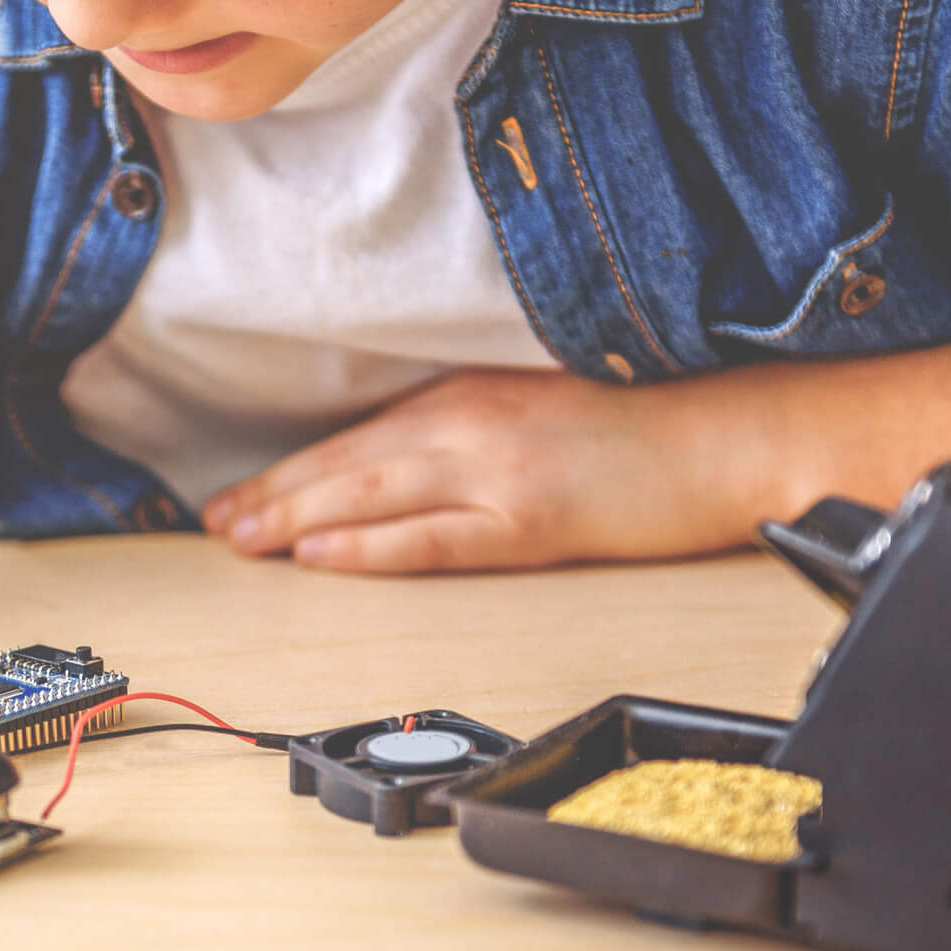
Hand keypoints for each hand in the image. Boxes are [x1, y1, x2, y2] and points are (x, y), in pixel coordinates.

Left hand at [201, 368, 762, 572]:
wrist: (734, 436)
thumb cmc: (650, 423)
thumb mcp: (541, 406)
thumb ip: (472, 425)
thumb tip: (403, 459)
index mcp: (474, 392)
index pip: (359, 435)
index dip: (293, 470)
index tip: (239, 496)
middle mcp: (472, 422)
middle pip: (348, 464)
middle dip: (273, 495)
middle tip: (215, 524)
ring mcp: (498, 469)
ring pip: (370, 496)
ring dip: (296, 519)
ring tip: (241, 541)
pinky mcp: (531, 517)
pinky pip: (430, 539)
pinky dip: (368, 547)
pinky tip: (319, 558)